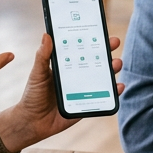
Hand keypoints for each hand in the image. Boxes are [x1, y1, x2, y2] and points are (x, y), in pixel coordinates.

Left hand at [0, 34, 124, 150]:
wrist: (32, 122)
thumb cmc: (33, 95)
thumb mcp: (37, 74)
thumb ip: (42, 57)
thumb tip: (46, 35)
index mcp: (66, 65)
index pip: (81, 49)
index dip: (91, 40)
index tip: (100, 30)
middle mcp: (77, 76)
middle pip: (95, 60)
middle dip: (107, 51)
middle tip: (114, 42)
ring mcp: (84, 90)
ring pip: (102, 77)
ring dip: (112, 69)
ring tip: (117, 63)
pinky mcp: (87, 104)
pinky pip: (104, 97)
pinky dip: (114, 92)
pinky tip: (119, 86)